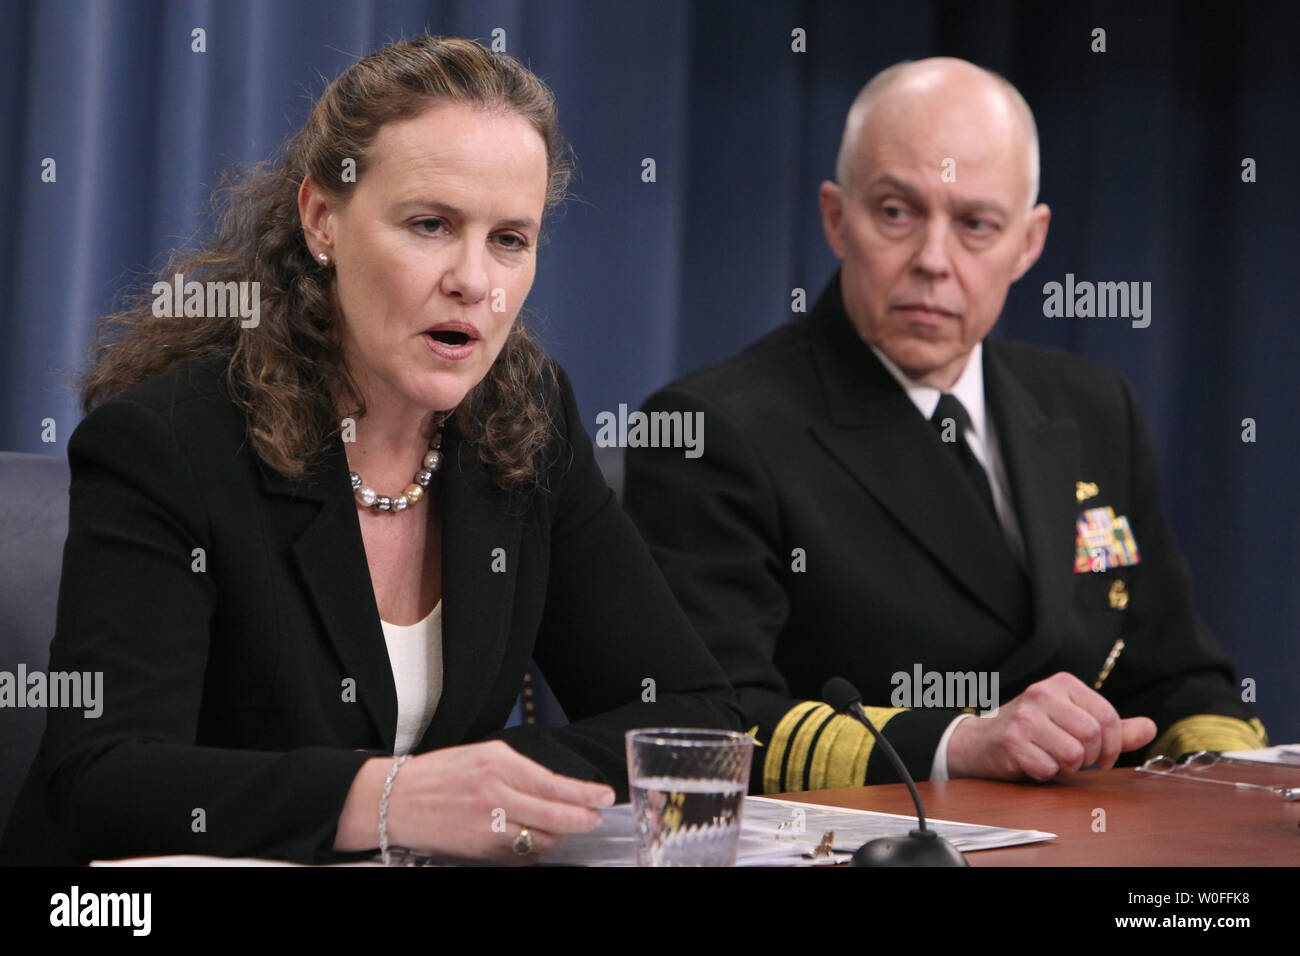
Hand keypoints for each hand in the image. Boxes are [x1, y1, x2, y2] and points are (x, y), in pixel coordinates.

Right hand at [336, 741, 614, 862]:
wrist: (398, 799)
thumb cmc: (441, 773)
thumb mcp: (485, 755)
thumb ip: (521, 771)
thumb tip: (558, 789)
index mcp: (498, 765)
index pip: (554, 785)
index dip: (584, 795)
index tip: (604, 797)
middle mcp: (495, 796)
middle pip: (554, 817)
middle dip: (581, 819)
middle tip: (594, 817)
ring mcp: (487, 827)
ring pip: (541, 840)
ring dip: (557, 834)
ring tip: (561, 825)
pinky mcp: (479, 851)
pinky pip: (520, 855)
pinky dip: (533, 848)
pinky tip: (534, 837)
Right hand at [946, 671, 1155, 781]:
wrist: (980, 741)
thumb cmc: (1032, 731)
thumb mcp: (1072, 722)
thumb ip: (1113, 728)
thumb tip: (1150, 727)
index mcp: (1062, 684)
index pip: (1106, 716)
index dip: (1113, 745)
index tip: (1103, 759)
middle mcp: (1042, 694)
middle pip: (1091, 736)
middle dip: (1089, 758)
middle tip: (1075, 761)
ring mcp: (1024, 717)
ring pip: (1073, 754)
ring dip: (1067, 767)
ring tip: (1053, 760)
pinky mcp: (1011, 741)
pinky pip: (1048, 768)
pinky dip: (1046, 774)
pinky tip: (1033, 763)